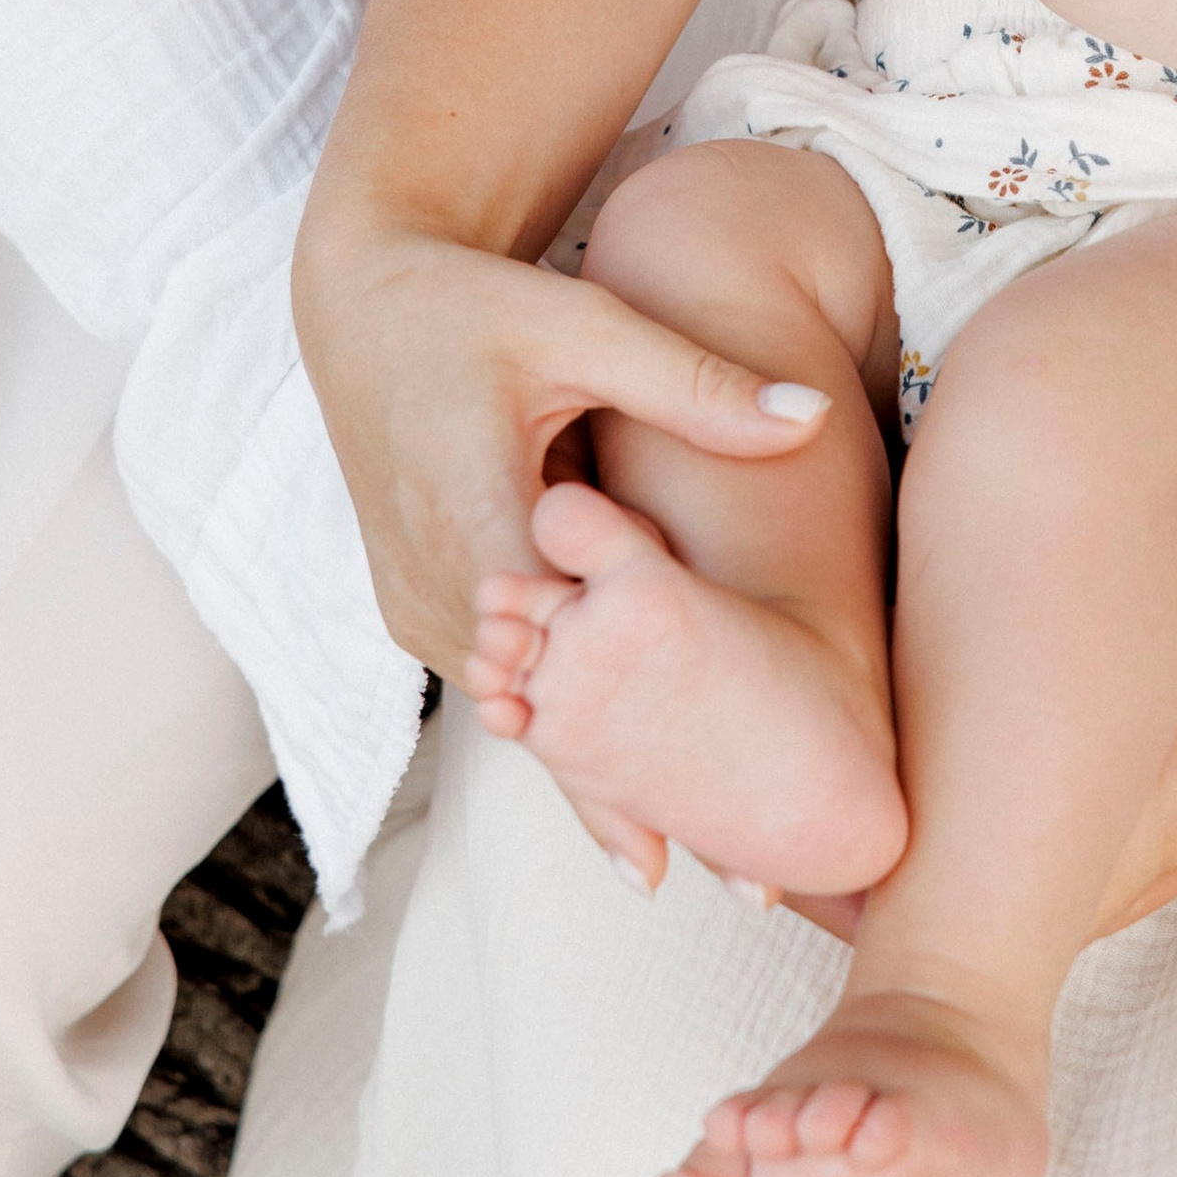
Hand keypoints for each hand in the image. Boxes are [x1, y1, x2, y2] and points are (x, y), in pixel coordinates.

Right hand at [292, 210, 831, 887]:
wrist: (360, 300)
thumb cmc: (478, 306)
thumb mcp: (589, 329)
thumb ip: (699, 385)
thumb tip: (816, 413)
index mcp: (472, 510)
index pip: (559, 649)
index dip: (635, 737)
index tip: (720, 806)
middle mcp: (429, 578)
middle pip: (543, 712)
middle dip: (631, 791)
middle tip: (743, 876)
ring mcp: (411, 602)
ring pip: (515, 712)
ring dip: (592, 774)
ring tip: (689, 862)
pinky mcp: (411, 605)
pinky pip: (493, 686)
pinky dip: (554, 729)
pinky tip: (616, 796)